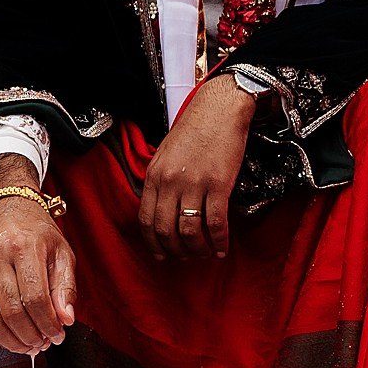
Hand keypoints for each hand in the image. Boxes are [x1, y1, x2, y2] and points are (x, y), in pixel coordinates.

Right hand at [0, 170, 76, 353]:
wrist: (3, 206)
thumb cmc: (36, 233)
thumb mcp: (61, 253)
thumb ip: (65, 287)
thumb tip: (65, 321)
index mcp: (24, 246)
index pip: (36, 299)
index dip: (48, 325)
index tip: (57, 336)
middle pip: (12, 312)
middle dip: (30, 336)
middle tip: (41, 344)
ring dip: (9, 341)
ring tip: (25, 344)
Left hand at [139, 73, 255, 258]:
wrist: (220, 109)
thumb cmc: (194, 129)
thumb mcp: (165, 154)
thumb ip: (160, 181)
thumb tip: (160, 208)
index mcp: (154, 175)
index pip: (145, 220)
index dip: (153, 243)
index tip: (162, 255)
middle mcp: (170, 182)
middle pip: (165, 230)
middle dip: (175, 251)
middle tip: (185, 258)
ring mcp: (194, 184)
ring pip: (189, 231)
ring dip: (197, 250)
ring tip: (204, 254)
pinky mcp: (218, 184)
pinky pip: (216, 222)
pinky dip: (219, 241)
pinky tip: (222, 249)